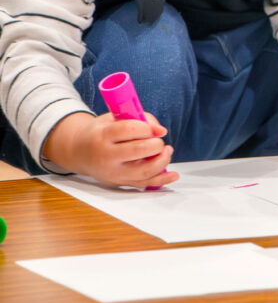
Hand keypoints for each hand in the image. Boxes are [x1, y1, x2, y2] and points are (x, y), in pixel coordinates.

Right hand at [42, 111, 178, 187]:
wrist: (79, 152)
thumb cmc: (100, 131)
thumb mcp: (112, 118)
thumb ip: (138, 118)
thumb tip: (161, 131)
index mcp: (103, 135)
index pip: (129, 130)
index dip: (145, 128)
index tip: (150, 128)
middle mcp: (107, 156)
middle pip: (137, 151)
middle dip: (156, 145)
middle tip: (159, 141)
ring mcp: (113, 173)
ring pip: (143, 172)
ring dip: (162, 161)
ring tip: (167, 151)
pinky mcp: (119, 183)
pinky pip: (143, 184)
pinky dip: (161, 180)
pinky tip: (173, 175)